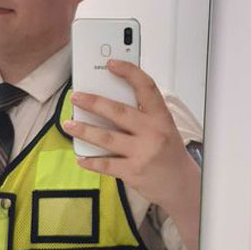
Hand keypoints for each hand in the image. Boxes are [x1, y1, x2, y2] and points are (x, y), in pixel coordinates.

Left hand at [61, 60, 197, 213]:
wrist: (181, 185)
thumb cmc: (169, 153)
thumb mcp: (163, 128)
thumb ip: (143, 115)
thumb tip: (110, 102)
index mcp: (161, 118)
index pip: (146, 87)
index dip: (129, 72)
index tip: (112, 63)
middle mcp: (152, 133)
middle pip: (118, 112)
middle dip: (93, 102)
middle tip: (76, 97)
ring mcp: (142, 153)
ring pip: (107, 138)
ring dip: (84, 130)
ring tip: (69, 124)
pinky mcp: (133, 172)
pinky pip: (106, 164)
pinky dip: (90, 161)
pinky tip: (80, 157)